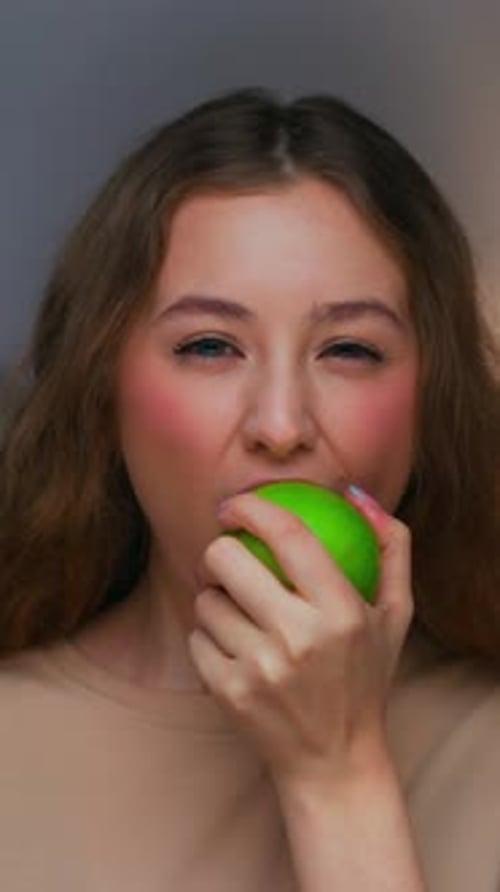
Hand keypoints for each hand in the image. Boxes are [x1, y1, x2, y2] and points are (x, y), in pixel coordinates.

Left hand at [188, 486, 413, 795]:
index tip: (236, 504)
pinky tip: (232, 647)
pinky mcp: (229, 694)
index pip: (289, 535)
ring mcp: (260, 670)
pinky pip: (196, 638)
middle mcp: (300, 639)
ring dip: (216, 599)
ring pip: (206, 600)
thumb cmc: (365, 677)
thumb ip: (391, 546)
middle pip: (226, 559)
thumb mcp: (396, 614)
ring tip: (239, 613)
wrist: (335, 762)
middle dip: (220, 550)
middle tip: (230, 559)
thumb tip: (355, 494)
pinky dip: (209, 637)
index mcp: (343, 613)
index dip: (253, 507)